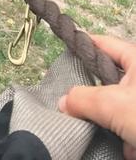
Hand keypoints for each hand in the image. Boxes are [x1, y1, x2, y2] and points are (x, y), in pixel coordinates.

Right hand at [59, 35, 135, 159]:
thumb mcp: (112, 105)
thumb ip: (82, 99)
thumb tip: (64, 101)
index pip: (103, 43)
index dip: (82, 46)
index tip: (64, 56)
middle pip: (109, 80)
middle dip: (99, 100)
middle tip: (88, 111)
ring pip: (121, 107)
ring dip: (117, 125)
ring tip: (120, 138)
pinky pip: (133, 124)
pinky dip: (131, 138)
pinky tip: (133, 149)